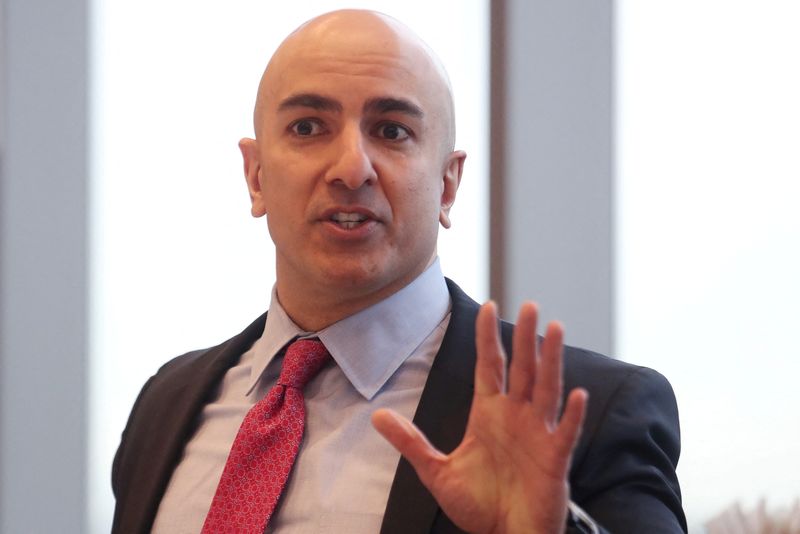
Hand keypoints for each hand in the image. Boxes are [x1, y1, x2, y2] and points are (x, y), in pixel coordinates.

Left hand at [372, 301, 587, 533]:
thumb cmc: (477, 505)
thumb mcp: (436, 471)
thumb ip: (411, 442)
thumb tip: (377, 416)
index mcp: (489, 413)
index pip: (491, 366)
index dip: (488, 337)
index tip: (487, 305)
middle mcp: (516, 416)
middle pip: (522, 368)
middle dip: (524, 337)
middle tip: (529, 305)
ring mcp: (538, 435)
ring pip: (547, 389)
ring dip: (551, 360)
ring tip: (554, 329)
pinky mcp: (554, 460)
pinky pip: (565, 433)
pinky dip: (571, 415)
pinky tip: (575, 393)